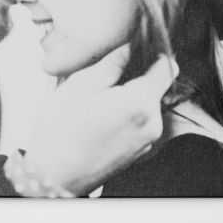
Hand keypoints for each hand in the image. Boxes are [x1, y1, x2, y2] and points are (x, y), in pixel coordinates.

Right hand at [24, 50, 177, 195]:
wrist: (56, 177)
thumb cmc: (61, 133)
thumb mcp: (80, 85)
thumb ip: (112, 62)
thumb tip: (130, 45)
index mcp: (140, 103)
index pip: (166, 67)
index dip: (154, 52)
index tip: (137, 46)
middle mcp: (153, 123)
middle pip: (158, 86)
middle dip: (137, 76)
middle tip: (107, 75)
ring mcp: (150, 140)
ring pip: (149, 104)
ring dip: (132, 95)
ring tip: (101, 100)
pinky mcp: (143, 150)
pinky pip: (143, 122)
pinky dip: (129, 113)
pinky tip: (104, 117)